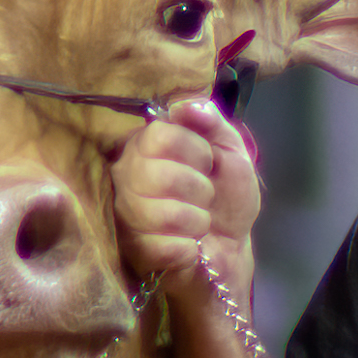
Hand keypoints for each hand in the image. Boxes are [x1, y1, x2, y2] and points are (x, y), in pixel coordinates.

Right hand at [114, 100, 259, 309]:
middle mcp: (126, 176)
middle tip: (205, 195)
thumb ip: (211, 121)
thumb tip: (186, 106)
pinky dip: (190, 247)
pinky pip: (166, 246)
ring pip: (165, 214)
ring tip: (199, 221)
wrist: (231, 246)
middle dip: (199, 188)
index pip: (158, 136)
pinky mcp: (134, 251)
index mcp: (145, 145)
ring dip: (197, 219)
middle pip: (158, 176)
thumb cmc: (226, 195)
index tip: (207, 162)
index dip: (194, 150)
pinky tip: (189, 245)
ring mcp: (126, 214)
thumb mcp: (231, 149)